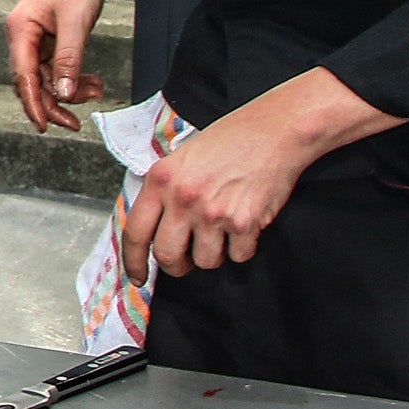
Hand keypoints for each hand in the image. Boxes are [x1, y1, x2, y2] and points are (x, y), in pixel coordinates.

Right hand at [6, 0, 110, 132]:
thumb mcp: (76, 23)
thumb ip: (68, 59)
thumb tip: (63, 95)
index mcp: (19, 30)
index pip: (23, 76)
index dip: (33, 104)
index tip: (45, 126)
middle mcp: (22, 36)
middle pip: (32, 81)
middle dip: (55, 102)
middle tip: (76, 122)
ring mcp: (34, 38)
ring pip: (47, 77)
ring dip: (69, 89)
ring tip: (96, 92)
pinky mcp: (48, 39)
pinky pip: (57, 67)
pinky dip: (74, 77)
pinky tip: (92, 82)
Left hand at [119, 66, 397, 282]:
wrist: (275, 131)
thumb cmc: (230, 140)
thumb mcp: (182, 158)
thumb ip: (165, 191)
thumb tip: (153, 229)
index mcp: (161, 180)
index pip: (134, 232)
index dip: (133, 262)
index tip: (137, 277)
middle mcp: (183, 198)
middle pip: (166, 255)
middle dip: (176, 266)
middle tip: (185, 260)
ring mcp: (213, 212)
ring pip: (205, 262)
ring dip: (213, 255)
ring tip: (222, 232)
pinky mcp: (244, 223)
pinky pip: (238, 256)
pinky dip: (243, 248)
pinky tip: (246, 226)